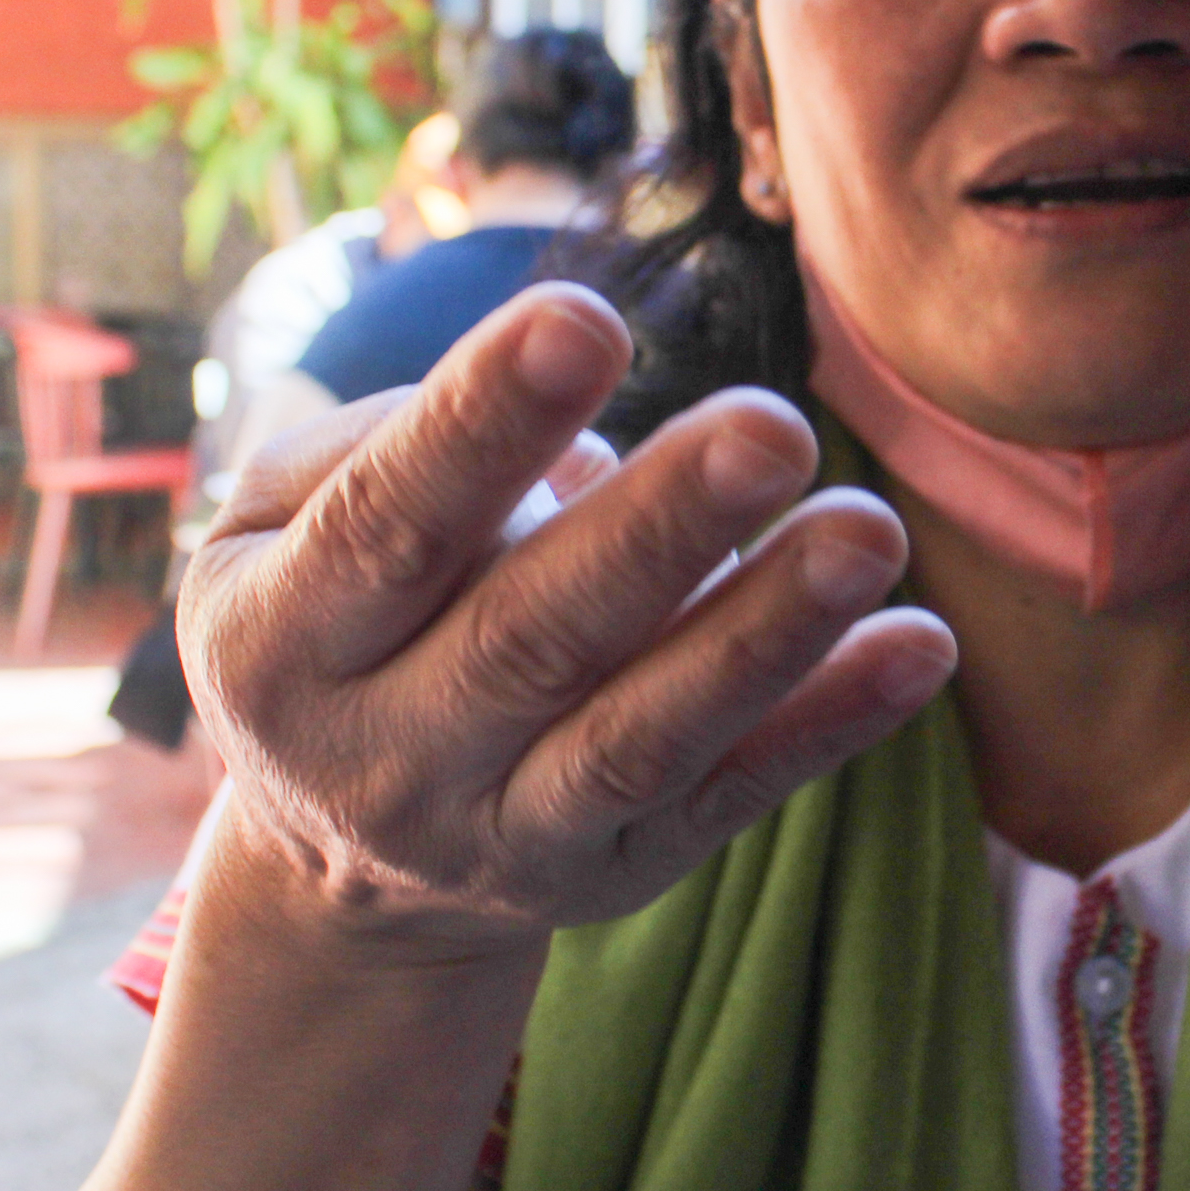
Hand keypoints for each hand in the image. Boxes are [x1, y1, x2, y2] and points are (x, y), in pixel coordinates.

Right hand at [182, 284, 958, 957]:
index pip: (387, 524)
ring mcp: (508, 833)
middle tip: (776, 423)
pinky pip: (731, 797)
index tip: (584, 316)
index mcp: (282, 644)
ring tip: (871, 531)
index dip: (479, 425)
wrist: (332, 871)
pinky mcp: (622, 874)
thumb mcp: (270, 538)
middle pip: (534, 637)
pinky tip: (919, 646)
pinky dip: (830, 724)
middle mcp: (388, 756)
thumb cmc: (329, 623)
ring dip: (766, 632)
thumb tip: (566, 437)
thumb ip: (374, 456)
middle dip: (660, 529)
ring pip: (643, 737)